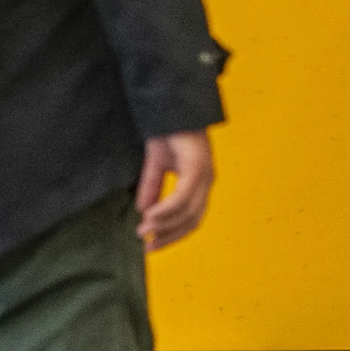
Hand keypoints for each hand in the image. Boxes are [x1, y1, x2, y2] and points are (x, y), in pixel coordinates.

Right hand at [136, 131, 214, 250]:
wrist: (169, 104)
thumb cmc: (167, 129)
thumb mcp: (155, 164)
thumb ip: (152, 188)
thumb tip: (143, 211)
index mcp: (199, 182)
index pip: (191, 219)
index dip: (173, 235)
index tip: (152, 245)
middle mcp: (206, 181)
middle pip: (192, 220)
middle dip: (169, 236)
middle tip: (147, 245)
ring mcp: (204, 173)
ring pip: (188, 211)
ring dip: (164, 224)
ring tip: (144, 230)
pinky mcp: (197, 165)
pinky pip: (182, 195)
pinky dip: (166, 208)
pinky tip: (151, 215)